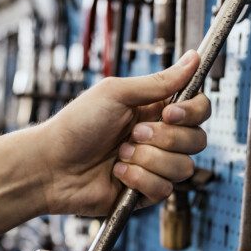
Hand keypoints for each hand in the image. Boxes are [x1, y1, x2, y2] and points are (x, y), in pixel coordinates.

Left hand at [40, 50, 210, 215]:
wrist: (51, 165)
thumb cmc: (76, 125)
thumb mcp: (116, 93)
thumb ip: (159, 81)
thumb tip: (193, 58)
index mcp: (155, 110)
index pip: (199, 109)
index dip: (192, 112)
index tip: (171, 113)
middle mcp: (159, 138)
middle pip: (197, 140)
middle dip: (165, 138)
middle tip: (132, 134)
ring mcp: (154, 166)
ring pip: (183, 167)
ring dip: (148, 159)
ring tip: (120, 154)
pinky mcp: (145, 192)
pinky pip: (164, 189)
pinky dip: (139, 179)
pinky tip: (117, 174)